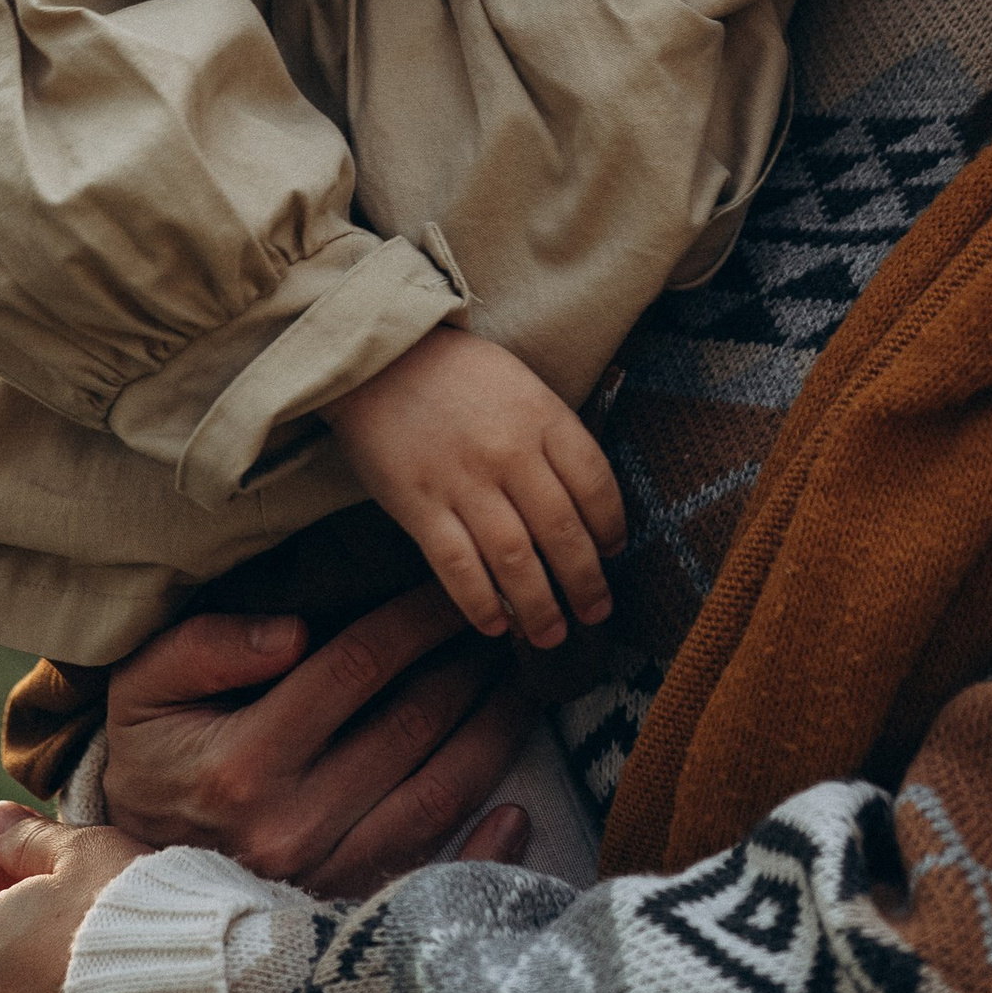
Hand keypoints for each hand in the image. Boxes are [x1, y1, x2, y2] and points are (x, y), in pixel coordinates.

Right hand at [102, 586, 540, 890]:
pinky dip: (484, 848)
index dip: (415, 621)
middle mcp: (291, 824)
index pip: (357, 667)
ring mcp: (323, 878)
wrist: (126, 887)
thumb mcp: (142, 690)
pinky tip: (519, 810)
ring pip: (435, 797)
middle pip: (411, 727)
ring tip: (523, 689)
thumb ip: (206, 649)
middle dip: (469, 666)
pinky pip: (430, 876)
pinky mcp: (342, 916)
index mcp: (243, 761)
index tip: (454, 589)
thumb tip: (292, 630)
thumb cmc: (148, 763)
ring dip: (492, 737)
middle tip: (510, 625)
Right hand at [330, 327, 626, 648]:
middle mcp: (509, 451)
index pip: (595, 482)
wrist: (378, 357)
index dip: (611, 525)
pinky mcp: (418, 504)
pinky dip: (480, 601)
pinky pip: (458, 564)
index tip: (613, 552)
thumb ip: (550, 436)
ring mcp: (463, 479)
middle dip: (585, 582)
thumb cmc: (457, 374)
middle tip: (597, 613)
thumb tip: (583, 503)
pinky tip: (495, 625)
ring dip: (539, 606)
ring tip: (552, 635)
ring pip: (515, 558)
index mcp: (542, 415)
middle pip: (561, 530)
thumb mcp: (519, 385)